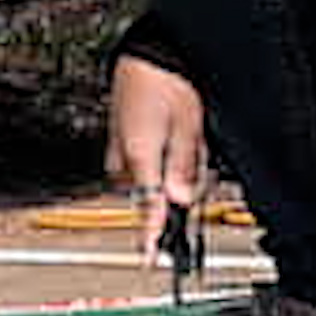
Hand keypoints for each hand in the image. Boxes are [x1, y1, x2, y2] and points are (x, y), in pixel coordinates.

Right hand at [104, 54, 206, 266]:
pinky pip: (143, 166)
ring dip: (174, 168)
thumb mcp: (188, 126)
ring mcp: (119, 152)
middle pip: (156, 194)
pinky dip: (163, 158)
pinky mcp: (120, 146)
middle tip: (195, 151)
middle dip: (180, 184)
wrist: (145, 56)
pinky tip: (175, 133)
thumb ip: (184, 167)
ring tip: (186, 134)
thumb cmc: (168, 83)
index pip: (147, 207)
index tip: (149, 259)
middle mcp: (123, 158)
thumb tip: (182, 200)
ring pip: (153, 180)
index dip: (150, 236)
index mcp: (141, 156)